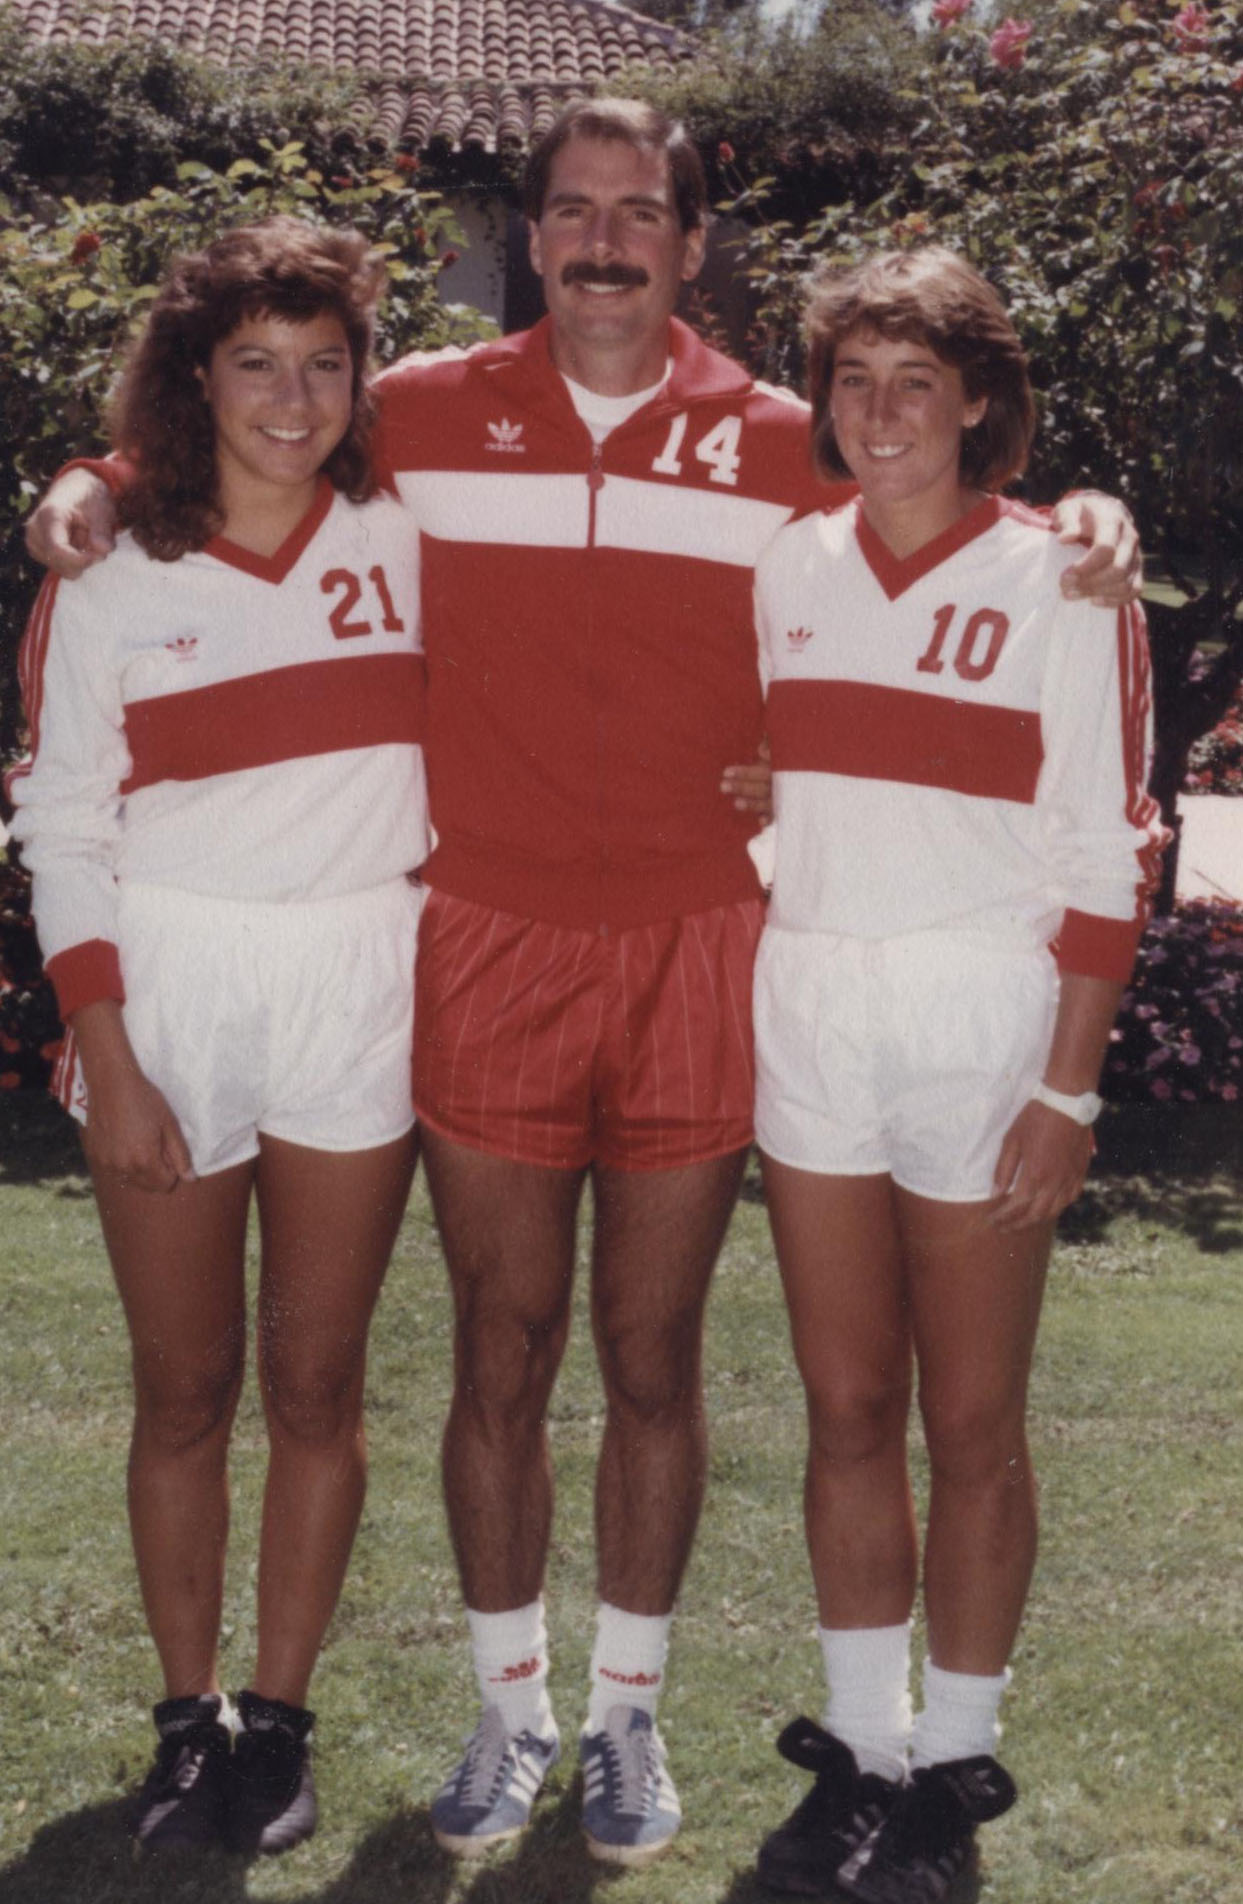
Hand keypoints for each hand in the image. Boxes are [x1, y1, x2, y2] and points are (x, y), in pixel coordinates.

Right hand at [25, 469, 116, 576]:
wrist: (74, 490)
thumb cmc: (88, 497)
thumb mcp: (102, 509)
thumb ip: (103, 531)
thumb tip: (103, 550)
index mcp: (48, 516)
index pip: (58, 550)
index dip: (82, 559)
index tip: (100, 555)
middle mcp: (35, 532)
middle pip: (63, 565)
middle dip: (86, 559)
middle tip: (97, 539)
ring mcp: (34, 545)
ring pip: (66, 571)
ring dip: (83, 559)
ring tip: (86, 537)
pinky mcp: (39, 554)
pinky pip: (65, 569)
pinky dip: (78, 561)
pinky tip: (79, 543)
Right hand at [83, 1070, 195, 1193]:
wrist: (110, 1083)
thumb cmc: (145, 1100)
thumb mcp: (170, 1125)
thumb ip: (180, 1155)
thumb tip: (190, 1179)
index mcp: (144, 1161)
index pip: (165, 1185)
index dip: (172, 1169)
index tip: (167, 1148)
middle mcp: (123, 1167)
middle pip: (147, 1186)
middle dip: (156, 1171)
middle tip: (154, 1143)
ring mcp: (106, 1163)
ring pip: (130, 1179)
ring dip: (137, 1168)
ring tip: (137, 1139)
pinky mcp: (94, 1156)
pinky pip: (113, 1169)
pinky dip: (121, 1161)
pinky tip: (122, 1139)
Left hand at [721, 737, 772, 819]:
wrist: (800, 773)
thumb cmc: (773, 760)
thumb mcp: (772, 750)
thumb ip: (767, 746)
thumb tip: (762, 749)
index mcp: (774, 767)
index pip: (759, 770)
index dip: (744, 772)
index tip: (726, 772)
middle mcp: (777, 782)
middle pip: (760, 786)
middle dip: (742, 787)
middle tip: (723, 786)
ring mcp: (779, 797)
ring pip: (766, 802)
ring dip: (753, 804)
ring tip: (736, 804)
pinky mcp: (779, 809)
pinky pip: (775, 815)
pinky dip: (769, 818)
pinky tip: (761, 821)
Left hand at [987, 1098, 1092, 1232]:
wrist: (1067, 1102)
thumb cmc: (1035, 1118)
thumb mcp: (1012, 1140)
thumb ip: (1004, 1169)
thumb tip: (996, 1192)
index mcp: (1035, 1175)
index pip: (1016, 1207)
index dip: (1002, 1217)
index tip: (991, 1221)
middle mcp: (1054, 1182)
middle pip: (1035, 1215)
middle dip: (1017, 1224)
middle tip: (1003, 1226)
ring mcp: (1070, 1179)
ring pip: (1054, 1210)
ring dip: (1037, 1219)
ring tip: (1023, 1221)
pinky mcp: (1081, 1172)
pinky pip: (1071, 1198)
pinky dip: (1058, 1207)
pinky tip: (1049, 1206)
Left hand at [1051, 493, 1142, 606]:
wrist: (1102, 512)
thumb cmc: (1080, 514)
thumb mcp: (1068, 510)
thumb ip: (1066, 521)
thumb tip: (1066, 538)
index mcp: (1112, 520)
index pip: (1106, 549)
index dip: (1085, 567)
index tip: (1064, 576)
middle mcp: (1129, 537)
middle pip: (1117, 570)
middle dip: (1089, 584)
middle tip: (1065, 588)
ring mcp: (1136, 554)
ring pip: (1125, 584)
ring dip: (1098, 594)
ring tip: (1073, 595)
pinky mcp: (1137, 568)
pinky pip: (1134, 590)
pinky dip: (1114, 600)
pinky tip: (1093, 600)